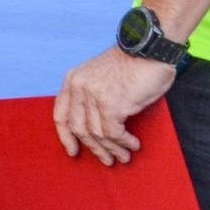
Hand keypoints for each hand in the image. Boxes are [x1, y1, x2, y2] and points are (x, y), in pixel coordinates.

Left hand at [53, 47, 176, 164]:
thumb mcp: (100, 76)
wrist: (149, 50)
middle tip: (107, 160)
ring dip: (113, 149)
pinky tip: (133, 145)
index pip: (61, 114)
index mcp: (73, 80)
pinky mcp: (111, 104)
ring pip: (97, 134)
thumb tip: (94, 126)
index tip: (72, 151)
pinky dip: (124, 143)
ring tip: (124, 156)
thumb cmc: (131, 64)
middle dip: (94, 148)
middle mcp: (79, 87)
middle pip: (79, 129)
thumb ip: (91, 95)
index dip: (65, 136)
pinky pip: (114, 133)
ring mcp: (93, 96)